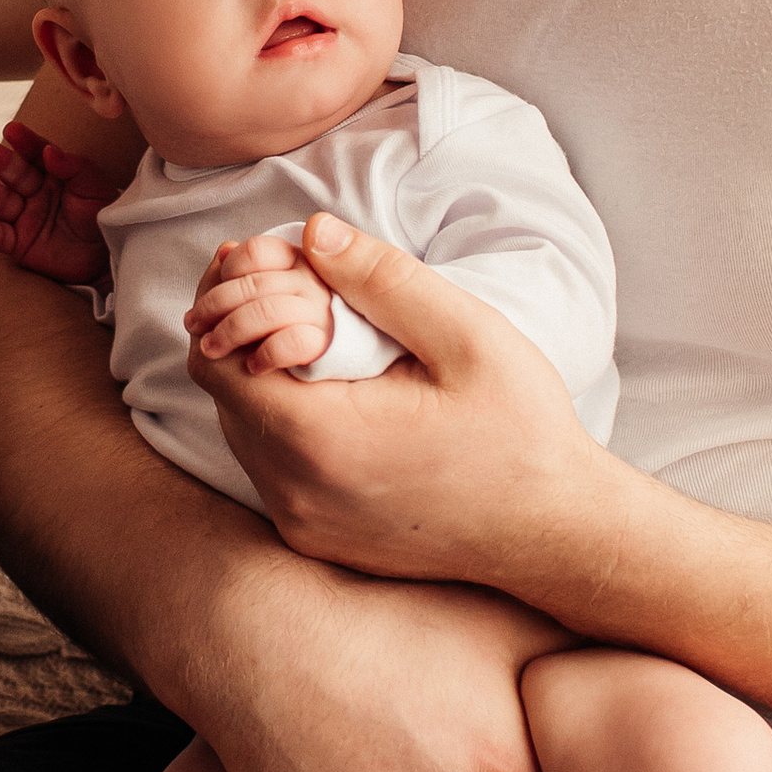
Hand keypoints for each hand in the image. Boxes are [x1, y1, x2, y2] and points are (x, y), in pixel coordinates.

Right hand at [0, 115, 124, 287]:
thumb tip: (49, 150)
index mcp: (51, 172)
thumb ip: (72, 167)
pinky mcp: (19, 244)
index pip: (34, 153)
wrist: (108, 256)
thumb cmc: (103, 215)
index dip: (24, 141)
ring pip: (0, 201)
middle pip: (13, 174)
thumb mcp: (94, 187)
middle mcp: (33, 192)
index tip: (12, 129)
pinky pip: (1, 237)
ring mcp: (24, 217)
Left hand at [192, 211, 607, 590]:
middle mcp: (294, 492)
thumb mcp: (467, 336)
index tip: (268, 260)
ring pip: (244, 429)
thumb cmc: (522, 433)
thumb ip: (383, 278)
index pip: (215, 358)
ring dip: (263, 373)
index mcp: (319, 440)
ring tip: (314, 328)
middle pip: (221, 392)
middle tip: (290, 279)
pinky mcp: (318, 539)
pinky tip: (332, 387)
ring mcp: (302, 523)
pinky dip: (285, 417)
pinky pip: (272, 467)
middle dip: (243, 327)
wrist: (556, 534)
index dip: (229, 299)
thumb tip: (312, 232)